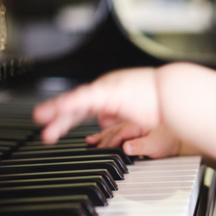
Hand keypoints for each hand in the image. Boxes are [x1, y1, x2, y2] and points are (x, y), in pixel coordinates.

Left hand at [33, 68, 160, 143]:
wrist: (176, 95)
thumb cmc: (161, 104)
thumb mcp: (133, 114)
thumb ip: (117, 116)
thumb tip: (103, 121)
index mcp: (111, 95)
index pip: (84, 106)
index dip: (66, 116)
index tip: (52, 125)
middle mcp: (107, 89)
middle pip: (76, 104)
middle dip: (57, 114)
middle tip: (39, 119)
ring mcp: (108, 89)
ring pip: (75, 100)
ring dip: (57, 110)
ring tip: (40, 117)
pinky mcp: (110, 93)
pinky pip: (84, 99)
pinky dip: (68, 104)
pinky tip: (56, 110)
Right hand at [87, 122, 182, 158]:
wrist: (179, 136)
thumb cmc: (169, 140)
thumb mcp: (156, 146)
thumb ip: (140, 147)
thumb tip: (126, 148)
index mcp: (135, 126)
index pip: (117, 135)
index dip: (107, 144)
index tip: (98, 151)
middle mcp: (131, 124)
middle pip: (111, 132)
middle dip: (99, 140)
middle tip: (88, 148)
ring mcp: (131, 125)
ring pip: (111, 130)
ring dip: (100, 136)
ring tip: (89, 141)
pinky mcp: (132, 128)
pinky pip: (115, 130)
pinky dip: (106, 134)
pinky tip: (99, 137)